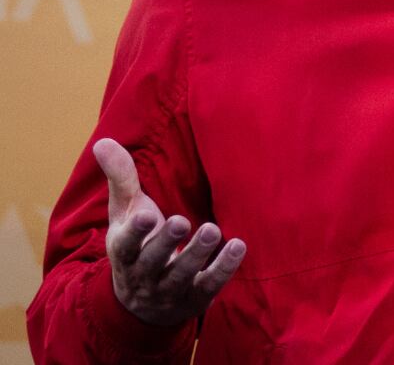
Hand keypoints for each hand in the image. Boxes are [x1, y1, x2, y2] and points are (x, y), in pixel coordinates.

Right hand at [96, 138, 244, 327]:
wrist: (144, 304)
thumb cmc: (138, 244)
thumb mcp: (126, 214)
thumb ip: (121, 178)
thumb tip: (102, 141)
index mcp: (124, 252)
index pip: (125, 244)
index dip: (134, 232)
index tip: (145, 215)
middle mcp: (143, 274)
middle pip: (151, 261)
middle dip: (165, 242)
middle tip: (181, 221)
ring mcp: (169, 290)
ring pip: (180, 275)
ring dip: (196, 254)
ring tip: (211, 229)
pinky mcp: (195, 298)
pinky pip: (208, 286)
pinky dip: (223, 268)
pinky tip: (238, 246)